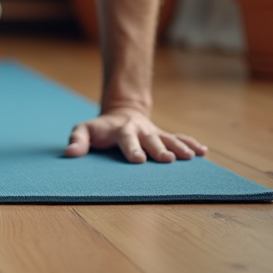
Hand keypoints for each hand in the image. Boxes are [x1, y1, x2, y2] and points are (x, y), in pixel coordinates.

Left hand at [64, 107, 206, 162]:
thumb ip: (77, 140)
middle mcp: (140, 131)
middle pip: (151, 140)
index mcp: (121, 131)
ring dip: (180, 147)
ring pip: (169, 138)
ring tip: (191, 156)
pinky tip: (203, 152)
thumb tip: (69, 154)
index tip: (139, 160)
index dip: (132, 149)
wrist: (121, 112)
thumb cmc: (100, 128)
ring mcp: (154, 132)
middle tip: (168, 159)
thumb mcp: (84, 130)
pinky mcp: (163, 135)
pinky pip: (179, 138)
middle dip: (160, 149)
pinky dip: (191, 144)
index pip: (126, 140)